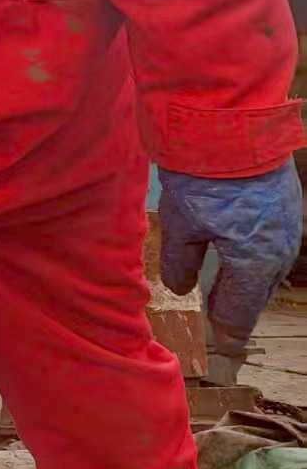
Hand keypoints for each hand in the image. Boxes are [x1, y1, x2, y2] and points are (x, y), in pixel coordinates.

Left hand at [159, 162, 302, 380]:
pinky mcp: (287, 205)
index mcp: (255, 263)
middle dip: (239, 304)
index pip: (241, 308)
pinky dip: (258, 255)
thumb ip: (180, 262)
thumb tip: (179, 288)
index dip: (228, 324)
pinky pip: (274, 242)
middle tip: (223, 317)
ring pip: (269, 266)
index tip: (223, 339)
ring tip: (229, 289)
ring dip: (249, 280)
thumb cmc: (203, 179)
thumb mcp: (181, 225)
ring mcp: (288, 226)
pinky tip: (244, 253)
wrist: (232, 129)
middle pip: (258, 290)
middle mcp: (279, 250)